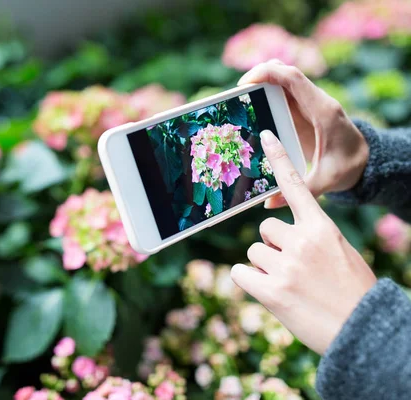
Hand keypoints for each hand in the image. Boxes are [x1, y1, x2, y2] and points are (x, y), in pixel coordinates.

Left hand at [231, 130, 376, 354]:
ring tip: (290, 285)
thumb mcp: (339, 253)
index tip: (265, 137)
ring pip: (254, 251)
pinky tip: (271, 293)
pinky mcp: (270, 291)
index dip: (279, 160)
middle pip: (265, 227)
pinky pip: (240, 273)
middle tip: (295, 268)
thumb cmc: (352, 292)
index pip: (296, 187)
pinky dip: (249, 281)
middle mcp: (301, 241)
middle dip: (274, 245)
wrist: (362, 330)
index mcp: (322, 228)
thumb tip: (278, 235)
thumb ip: (311, 238)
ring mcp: (285, 266)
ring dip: (265, 266)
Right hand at [238, 60, 368, 207]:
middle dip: (260, 75)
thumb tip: (268, 203)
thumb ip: (299, 190)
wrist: (365, 161)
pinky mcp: (305, 108)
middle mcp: (316, 101)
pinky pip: (284, 90)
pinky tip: (252, 107)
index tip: (245, 83)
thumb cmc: (346, 168)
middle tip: (238, 94)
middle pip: (286, 72)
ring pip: (284, 78)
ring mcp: (310, 102)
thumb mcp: (324, 182)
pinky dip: (268, 91)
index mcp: (322, 111)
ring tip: (241, 99)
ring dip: (263, 81)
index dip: (268, 74)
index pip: (294, 79)